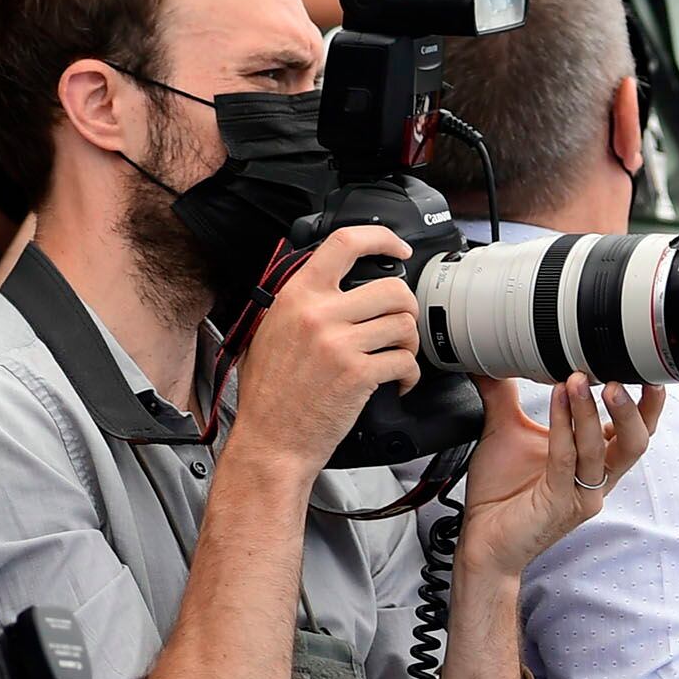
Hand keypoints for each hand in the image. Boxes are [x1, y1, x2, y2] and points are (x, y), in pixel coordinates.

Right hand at [228, 227, 422, 470]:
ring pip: (404, 323)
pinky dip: (409, 375)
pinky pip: (404, 361)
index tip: (397, 248)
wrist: (270, 440)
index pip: (345, 242)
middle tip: (400, 324)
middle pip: (392, 288)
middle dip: (406, 308)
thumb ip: (300, 303)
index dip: (381, 238)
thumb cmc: (269, 394)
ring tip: (396, 358)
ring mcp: (339, 343)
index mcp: (297, 296)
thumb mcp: (270, 331)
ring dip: (410, 344)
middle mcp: (318, 313)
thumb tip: (334, 284)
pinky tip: (396, 383)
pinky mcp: (357, 374)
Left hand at [461, 373, 664, 578]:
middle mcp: (596, 479)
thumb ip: (505, 395)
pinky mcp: (560, 503)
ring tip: (579, 379)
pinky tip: (557, 399)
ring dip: (591, 411)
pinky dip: (564, 425)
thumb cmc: (501, 494)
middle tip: (618, 374)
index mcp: (594, 463)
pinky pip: (567, 459)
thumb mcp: (506, 432)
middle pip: (636, 442)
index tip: (640, 368)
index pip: (634, 431)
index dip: (645, 404)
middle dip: (633, 408)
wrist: (482, 539)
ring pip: (602, 448)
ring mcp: (582, 494)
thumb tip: (496, 359)